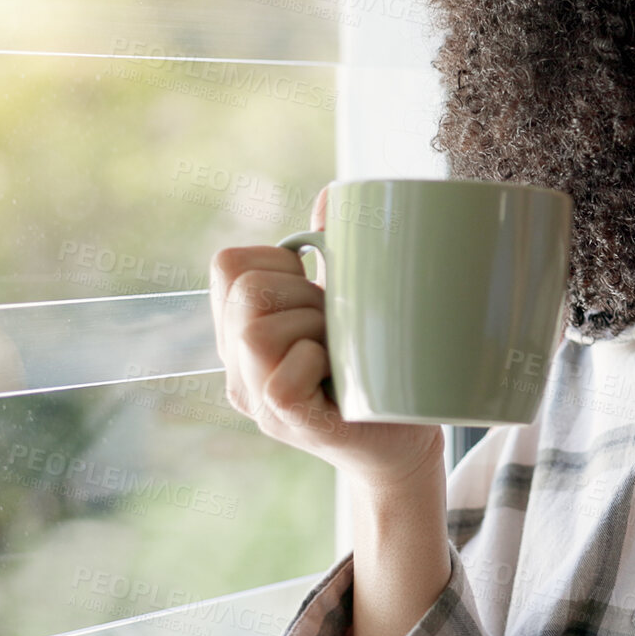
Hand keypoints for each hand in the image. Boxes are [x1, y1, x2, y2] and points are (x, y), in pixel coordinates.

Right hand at [209, 184, 443, 490]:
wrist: (406, 440)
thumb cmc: (380, 367)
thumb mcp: (351, 302)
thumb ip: (334, 252)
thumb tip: (332, 195)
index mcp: (245, 328)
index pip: (228, 263)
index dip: (279, 261)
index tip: (316, 289)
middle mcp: (237, 364)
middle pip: (245, 289)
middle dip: (304, 293)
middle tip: (336, 327)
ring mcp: (254, 396)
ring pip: (256, 330)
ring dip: (314, 327)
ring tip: (339, 352)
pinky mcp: (282, 420)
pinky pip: (281, 376)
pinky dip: (319, 363)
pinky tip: (340, 377)